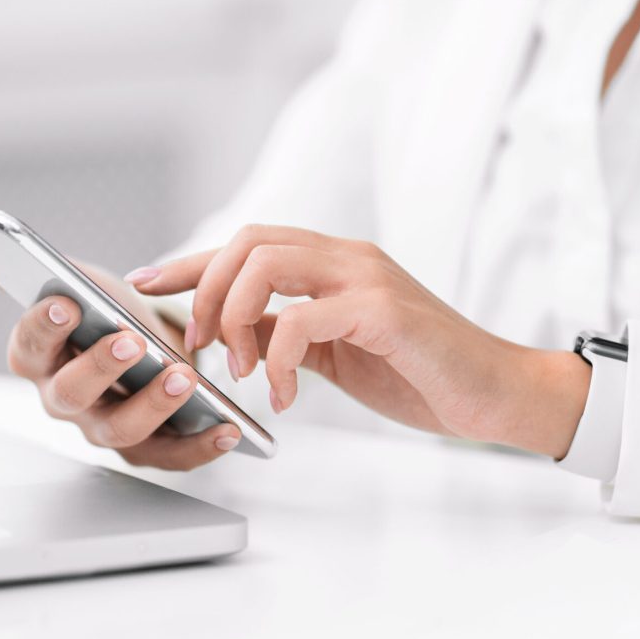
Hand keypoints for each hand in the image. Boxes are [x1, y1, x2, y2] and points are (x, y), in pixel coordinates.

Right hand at [7, 263, 241, 469]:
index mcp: (42, 356)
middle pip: (71, 393)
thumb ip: (87, 281)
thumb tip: (91, 278)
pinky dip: (200, 446)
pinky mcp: (143, 449)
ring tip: (184, 377)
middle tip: (133, 342)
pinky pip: (169, 456)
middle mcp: (64, 398)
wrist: (144, 346)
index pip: (30, 344)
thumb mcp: (97, 288)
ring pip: (120, 430)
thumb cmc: (113, 315)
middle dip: (101, 366)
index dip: (44, 326)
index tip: (68, 304)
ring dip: (154, 405)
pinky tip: (228, 428)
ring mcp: (102, 428)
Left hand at [127, 225, 590, 457]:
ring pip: (266, 264)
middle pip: (248, 241)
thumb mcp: (338, 354)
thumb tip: (241, 336)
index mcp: (335, 265)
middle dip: (205, 290)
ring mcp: (366, 278)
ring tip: (240, 370)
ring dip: (235, 318)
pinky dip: (275, 361)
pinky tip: (283, 397)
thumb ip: (292, 335)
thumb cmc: (418, 372)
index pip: (249, 244)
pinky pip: (302, 321)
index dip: (192, 261)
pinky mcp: (383, 310)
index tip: (147, 283)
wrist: (492, 391)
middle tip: (201, 345)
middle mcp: (347, 258)